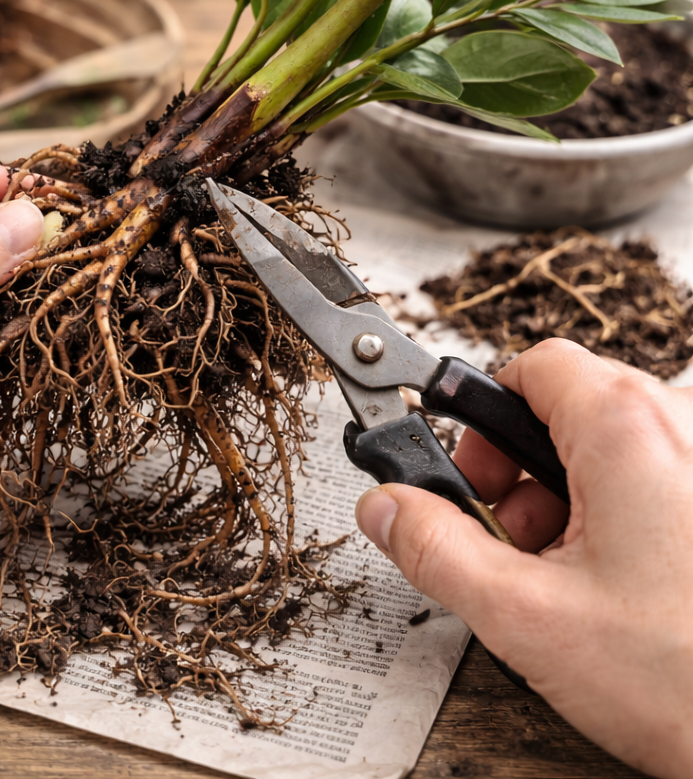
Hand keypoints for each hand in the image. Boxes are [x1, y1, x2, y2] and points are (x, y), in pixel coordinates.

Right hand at [355, 338, 692, 778]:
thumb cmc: (691, 681)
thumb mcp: (527, 617)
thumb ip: (434, 549)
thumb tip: (385, 508)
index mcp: (629, 428)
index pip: (533, 365)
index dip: (481, 415)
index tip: (464, 469)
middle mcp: (683, 429)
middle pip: (569, 408)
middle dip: (518, 472)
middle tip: (506, 534)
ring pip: (612, 449)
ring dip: (566, 500)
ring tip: (561, 573)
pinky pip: (654, 478)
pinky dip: (617, 515)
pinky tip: (613, 583)